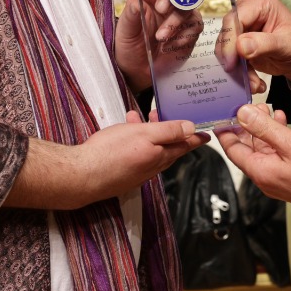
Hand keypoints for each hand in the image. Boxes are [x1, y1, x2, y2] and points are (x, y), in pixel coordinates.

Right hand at [9, 111, 207, 210]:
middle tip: (164, 114)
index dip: (197, 137)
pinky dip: (134, 140)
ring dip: (147, 131)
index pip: (186, 145)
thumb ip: (169, 131)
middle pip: (168, 146)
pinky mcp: (122, 172)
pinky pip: (135, 153)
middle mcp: (152, 167)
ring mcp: (137, 171)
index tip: (208, 134)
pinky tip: (122, 130)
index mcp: (161, 156)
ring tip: (137, 116)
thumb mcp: (144, 134)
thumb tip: (192, 129)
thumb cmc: (111, 153)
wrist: (81, 176)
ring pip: (149, 148)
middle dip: (168, 129)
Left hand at [116, 0, 204, 88]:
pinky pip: (194, 24)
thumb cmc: (129, 46)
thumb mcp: (125, 32)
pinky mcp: (190, 27)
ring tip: (160, 37)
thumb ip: (132, 17)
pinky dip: (182, 35)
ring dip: (175, 20)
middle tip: (160, 9)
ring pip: (187, 3)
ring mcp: (179, 11)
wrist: (141, 71)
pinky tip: (169, 45)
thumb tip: (136, 3)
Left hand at [215, 104, 290, 213]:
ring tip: (267, 109)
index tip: (222, 115)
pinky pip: (276, 153)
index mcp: (260, 172)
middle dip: (247, 126)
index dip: (226, 131)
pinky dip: (277, 137)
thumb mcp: (290, 143)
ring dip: (263, 128)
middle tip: (251, 106)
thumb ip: (263, 128)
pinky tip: (282, 121)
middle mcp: (266, 177)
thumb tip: (241, 114)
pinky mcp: (290, 175)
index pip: (232, 150)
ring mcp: (278, 177)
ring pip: (263, 148)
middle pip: (247, 148)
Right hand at [234, 0, 290, 93]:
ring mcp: (242, 28)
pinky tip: (256, 83)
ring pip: (226, 50)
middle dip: (234, 59)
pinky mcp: (239, 44)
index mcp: (260, 2)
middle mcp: (246, 11)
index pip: (236, 18)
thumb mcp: (287, 44)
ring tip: (256, 84)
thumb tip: (240, 46)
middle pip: (227, 34)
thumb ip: (264, 44)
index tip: (231, 63)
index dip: (229, 40)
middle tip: (246, 79)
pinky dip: (241, 74)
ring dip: (239, 70)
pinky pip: (231, 59)